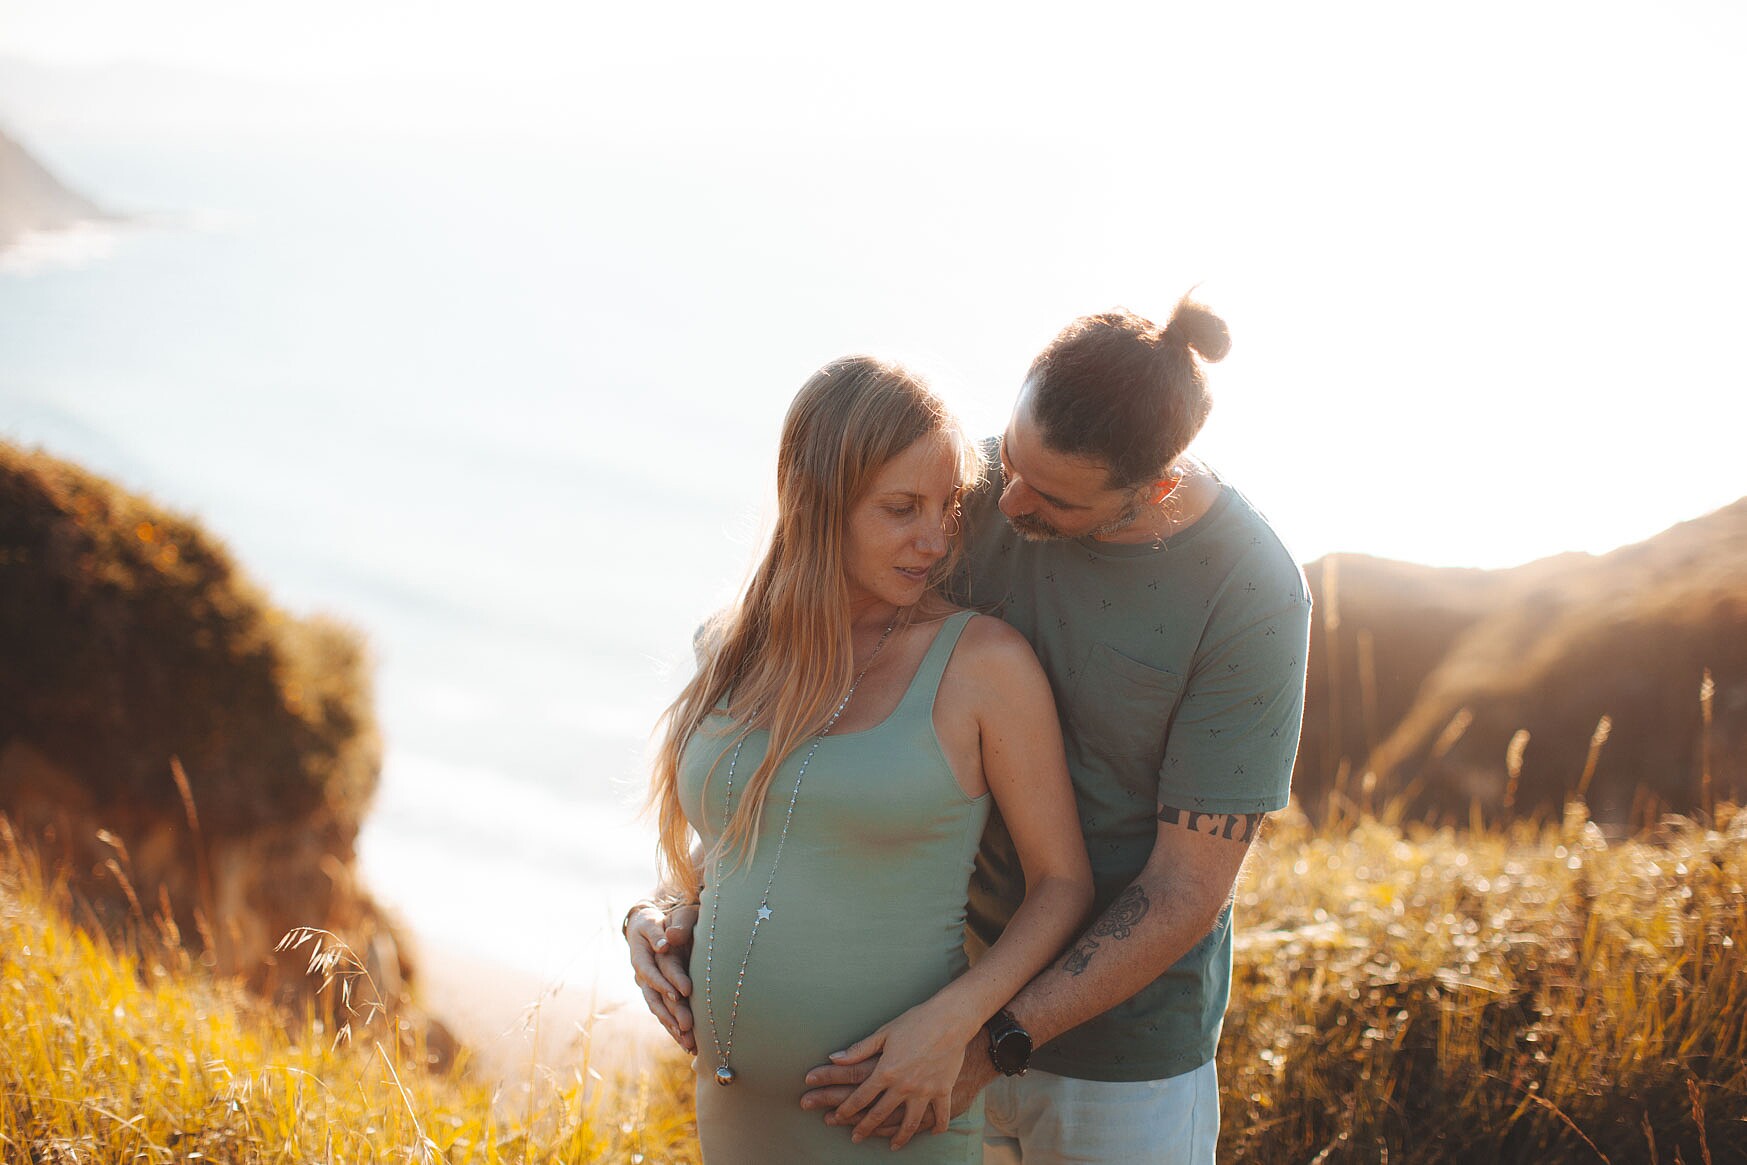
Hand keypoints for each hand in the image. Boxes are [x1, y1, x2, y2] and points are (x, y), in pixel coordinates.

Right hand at [626, 901, 698, 1052]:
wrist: (651, 926)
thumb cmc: (665, 918)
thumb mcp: (670, 916)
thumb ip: (670, 927)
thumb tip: (667, 941)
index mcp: (642, 954)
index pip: (652, 971)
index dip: (665, 982)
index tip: (682, 992)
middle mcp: (642, 974)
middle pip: (655, 997)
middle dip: (671, 1013)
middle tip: (688, 1027)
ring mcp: (648, 986)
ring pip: (658, 1010)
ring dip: (673, 1027)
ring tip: (689, 1044)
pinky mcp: (658, 995)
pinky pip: (664, 1014)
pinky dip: (675, 1029)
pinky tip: (689, 1045)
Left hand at [799, 1025, 996, 1147]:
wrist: (950, 1019)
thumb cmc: (915, 1022)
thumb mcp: (884, 1033)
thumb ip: (858, 1050)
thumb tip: (833, 1059)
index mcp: (885, 1071)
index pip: (860, 1096)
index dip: (846, 1109)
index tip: (837, 1117)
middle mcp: (903, 1086)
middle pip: (879, 1114)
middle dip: (865, 1128)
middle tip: (856, 1138)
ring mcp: (924, 1091)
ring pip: (909, 1123)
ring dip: (899, 1137)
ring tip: (893, 1146)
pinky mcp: (943, 1091)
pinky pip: (940, 1116)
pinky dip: (938, 1127)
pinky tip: (933, 1133)